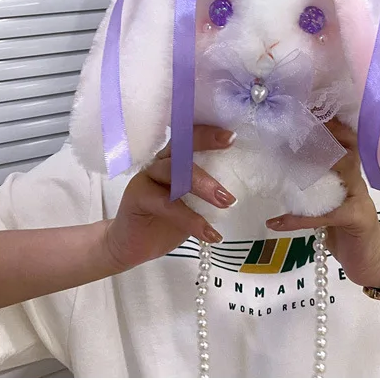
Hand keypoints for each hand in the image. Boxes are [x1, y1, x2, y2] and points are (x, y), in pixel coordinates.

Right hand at [103, 126, 236, 271]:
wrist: (134, 246)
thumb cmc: (168, 220)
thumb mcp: (195, 203)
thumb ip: (210, 190)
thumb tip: (245, 184)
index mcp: (176, 158)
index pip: (191, 136)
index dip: (209, 133)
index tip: (233, 136)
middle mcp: (161, 161)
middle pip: (182, 145)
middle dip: (208, 147)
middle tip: (231, 149)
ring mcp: (147, 176)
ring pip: (174, 171)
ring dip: (203, 185)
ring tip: (227, 202)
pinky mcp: (137, 196)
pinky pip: (166, 204)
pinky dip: (191, 220)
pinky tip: (211, 234)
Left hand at [265, 119, 379, 288]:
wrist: (370, 259)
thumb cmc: (346, 228)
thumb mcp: (327, 200)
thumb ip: (313, 183)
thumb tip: (281, 163)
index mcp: (348, 172)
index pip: (344, 139)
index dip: (330, 122)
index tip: (308, 107)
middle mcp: (356, 179)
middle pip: (349, 145)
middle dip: (329, 130)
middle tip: (303, 119)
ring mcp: (359, 198)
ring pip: (345, 168)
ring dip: (321, 158)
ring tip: (295, 151)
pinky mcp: (355, 219)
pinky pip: (326, 214)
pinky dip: (299, 218)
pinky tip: (277, 221)